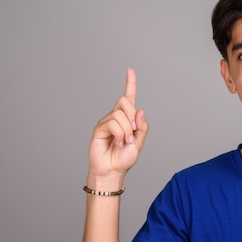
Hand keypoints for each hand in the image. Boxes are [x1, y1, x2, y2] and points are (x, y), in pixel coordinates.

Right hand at [87, 69, 148, 186]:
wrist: (113, 171)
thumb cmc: (124, 158)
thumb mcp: (139, 142)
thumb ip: (142, 127)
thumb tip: (140, 110)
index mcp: (127, 118)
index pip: (129, 97)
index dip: (130, 83)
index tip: (130, 70)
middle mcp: (116, 117)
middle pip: (125, 101)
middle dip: (132, 117)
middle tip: (131, 134)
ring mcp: (107, 121)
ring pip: (120, 114)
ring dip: (126, 130)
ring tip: (123, 142)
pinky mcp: (99, 128)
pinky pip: (112, 123)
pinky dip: (119, 134)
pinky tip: (116, 143)